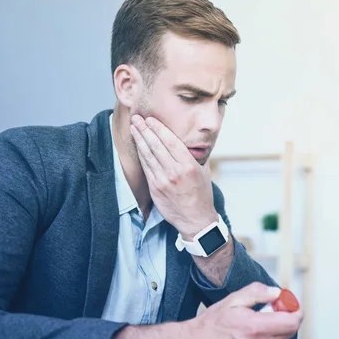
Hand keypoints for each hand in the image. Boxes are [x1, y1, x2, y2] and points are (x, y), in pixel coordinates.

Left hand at [130, 114, 216, 237]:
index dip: (159, 129)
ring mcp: (163, 181)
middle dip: (145, 130)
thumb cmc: (202, 195)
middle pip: (156, 146)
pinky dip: (141, 155)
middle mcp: (175, 172)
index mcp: (189, 166)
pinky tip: (138, 146)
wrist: (196, 220)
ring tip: (134, 128)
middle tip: (137, 118)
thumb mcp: (204, 172)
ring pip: (148, 156)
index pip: (171, 142)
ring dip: (140, 140)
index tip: (151, 119)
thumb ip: (195, 156)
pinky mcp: (155, 189)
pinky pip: (146, 168)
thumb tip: (190, 141)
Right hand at [184, 282, 303, 338]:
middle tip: (272, 307)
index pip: (292, 322)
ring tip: (259, 321)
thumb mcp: (233, 300)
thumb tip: (275, 292)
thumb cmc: (211, 325)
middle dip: (285, 316)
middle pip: (289, 331)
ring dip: (277, 329)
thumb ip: (257, 293)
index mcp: (256, 328)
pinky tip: (253, 333)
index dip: (295, 310)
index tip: (288, 302)